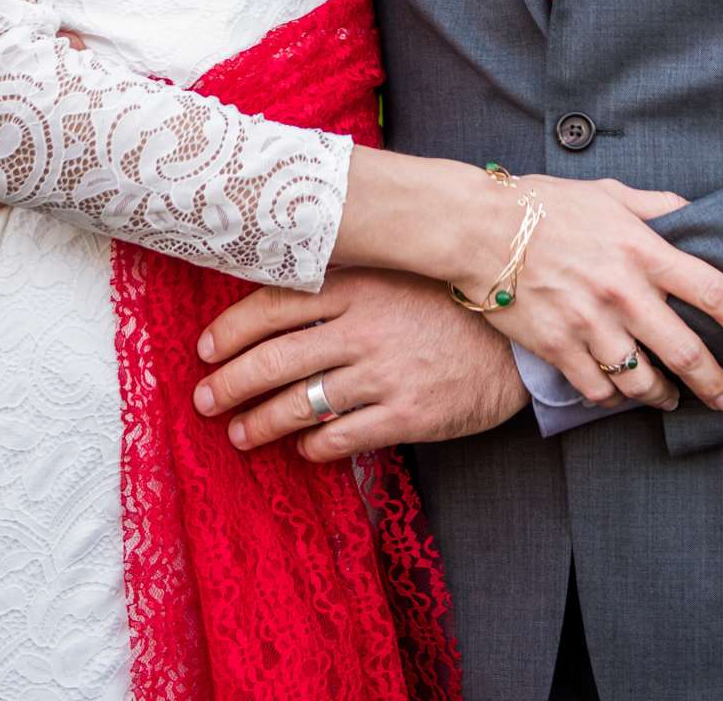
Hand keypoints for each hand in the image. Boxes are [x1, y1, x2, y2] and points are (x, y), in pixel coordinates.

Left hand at [192, 270, 544, 461]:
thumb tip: (283, 293)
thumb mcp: (397, 273)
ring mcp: (384, 373)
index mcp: (359, 285)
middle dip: (230, 383)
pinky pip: (342, 438)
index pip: (275, 305)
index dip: (232, 329)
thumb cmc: (448, 303)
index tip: (206, 348)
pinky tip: (301, 449)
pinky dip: (312, 447)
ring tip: (239, 433)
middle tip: (205, 400)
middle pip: (276, 358)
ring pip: (300, 403)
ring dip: (259, 423)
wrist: (517, 339)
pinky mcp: (407, 414)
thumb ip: (346, 280)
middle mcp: (364, 327)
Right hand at [464, 176, 722, 413]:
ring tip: (672, 397)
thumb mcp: (608, 193)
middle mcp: (623, 291)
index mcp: (642, 249)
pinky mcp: (558, 348)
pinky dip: (613, 398)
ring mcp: (590, 324)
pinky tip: (618, 392)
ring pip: (643, 381)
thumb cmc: (544, 205)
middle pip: (687, 352)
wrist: (478, 228)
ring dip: (665, 395)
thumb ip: (655, 207)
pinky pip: (598, 391)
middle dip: (717, 382)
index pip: (715, 292)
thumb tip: (693, 213)